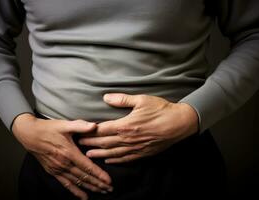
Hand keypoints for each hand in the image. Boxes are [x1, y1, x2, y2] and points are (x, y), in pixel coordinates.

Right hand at [12, 113, 112, 199]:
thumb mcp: (65, 125)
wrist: (30, 134)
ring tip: (102, 192)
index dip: (99, 175)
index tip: (109, 181)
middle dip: (98, 184)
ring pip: (77, 182)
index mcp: (69, 152)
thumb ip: (80, 126)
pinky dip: (76, 191)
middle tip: (110, 189)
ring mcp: (58, 169)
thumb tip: (94, 126)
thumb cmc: (48, 128)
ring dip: (90, 188)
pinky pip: (66, 184)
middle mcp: (64, 164)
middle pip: (85, 177)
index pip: (88, 167)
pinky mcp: (53, 172)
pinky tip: (84, 197)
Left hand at [78, 93, 198, 163]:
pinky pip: (125, 159)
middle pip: (104, 143)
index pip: (102, 130)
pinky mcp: (143, 153)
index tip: (79, 133)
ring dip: (99, 154)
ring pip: (113, 153)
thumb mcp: (141, 100)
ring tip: (88, 155)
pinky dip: (115, 160)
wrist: (180, 123)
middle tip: (79, 145)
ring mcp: (135, 148)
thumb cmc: (161, 110)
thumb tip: (105, 97)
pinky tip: (109, 160)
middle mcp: (128, 139)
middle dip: (90, 144)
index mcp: (125, 125)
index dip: (89, 132)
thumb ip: (122, 99)